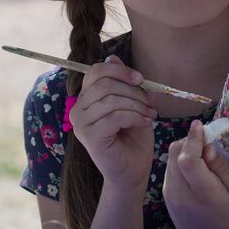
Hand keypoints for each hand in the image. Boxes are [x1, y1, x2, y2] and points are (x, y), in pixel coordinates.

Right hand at [66, 54, 155, 192]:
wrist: (133, 170)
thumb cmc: (132, 137)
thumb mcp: (131, 104)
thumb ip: (122, 84)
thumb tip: (112, 58)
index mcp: (86, 98)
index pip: (96, 72)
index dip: (120, 71)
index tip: (141, 79)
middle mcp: (78, 110)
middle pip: (105, 84)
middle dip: (133, 90)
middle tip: (151, 101)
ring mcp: (81, 124)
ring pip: (111, 99)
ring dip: (137, 104)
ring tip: (150, 113)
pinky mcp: (89, 137)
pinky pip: (114, 116)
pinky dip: (135, 116)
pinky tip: (146, 122)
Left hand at [163, 119, 228, 228]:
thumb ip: (223, 168)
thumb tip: (208, 148)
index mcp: (202, 194)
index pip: (188, 158)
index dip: (193, 138)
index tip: (200, 125)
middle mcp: (181, 195)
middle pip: (174, 155)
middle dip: (188, 141)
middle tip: (204, 139)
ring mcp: (170, 199)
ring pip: (169, 161)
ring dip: (182, 151)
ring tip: (200, 153)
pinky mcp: (167, 200)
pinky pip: (168, 172)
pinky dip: (178, 163)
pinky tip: (193, 168)